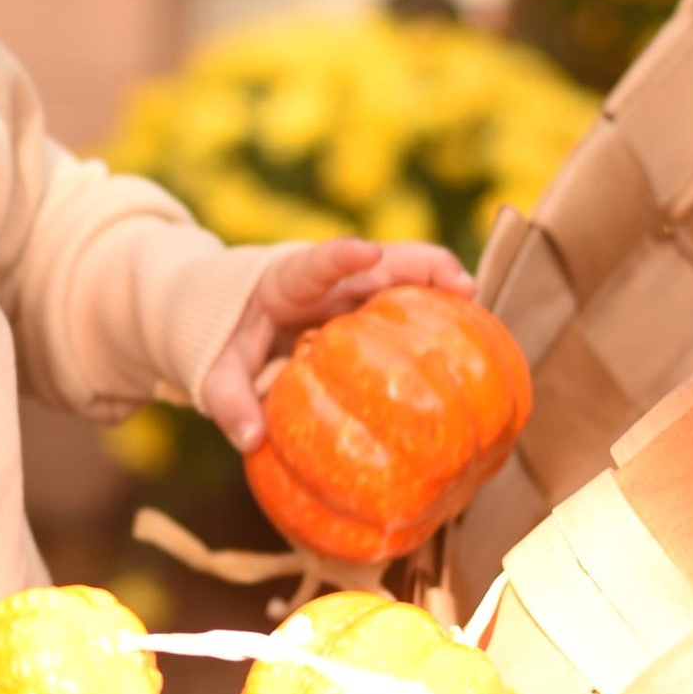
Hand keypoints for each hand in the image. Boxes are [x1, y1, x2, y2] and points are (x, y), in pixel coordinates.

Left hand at [199, 237, 474, 453]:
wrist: (222, 316)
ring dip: (442, 290)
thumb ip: (226, 400)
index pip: (315, 263)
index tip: (367, 252)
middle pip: (381, 262)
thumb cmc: (219, 339)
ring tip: (481, 314)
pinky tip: (470, 350)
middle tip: (465, 289)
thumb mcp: (211, 369)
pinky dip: (437, 320)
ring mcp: (352, 293)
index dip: (341, 257)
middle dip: (423, 266)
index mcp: (284, 282)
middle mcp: (327, 280)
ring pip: (404, 280)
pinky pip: (406, 309)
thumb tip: (252, 441)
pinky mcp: (368, 309)